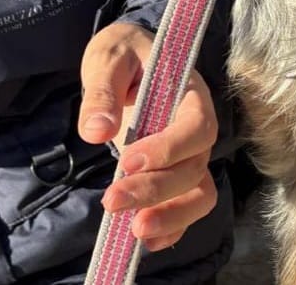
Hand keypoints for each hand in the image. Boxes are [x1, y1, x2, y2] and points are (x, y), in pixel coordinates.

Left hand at [78, 22, 217, 250]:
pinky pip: (188, 206)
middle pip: (193, 167)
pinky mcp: (176, 174)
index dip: (168, 149)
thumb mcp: (108, 58)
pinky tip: (141, 241)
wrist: (126, 58)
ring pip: (199, 193)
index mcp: (190, 93)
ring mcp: (190, 154)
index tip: (127, 161)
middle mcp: (197, 128)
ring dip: (170, 216)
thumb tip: (96, 131)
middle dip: (156, 190)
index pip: (196, 127)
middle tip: (111, 201)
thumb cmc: (122, 53)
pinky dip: (171, 227)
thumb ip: (103, 91)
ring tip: (133, 231)